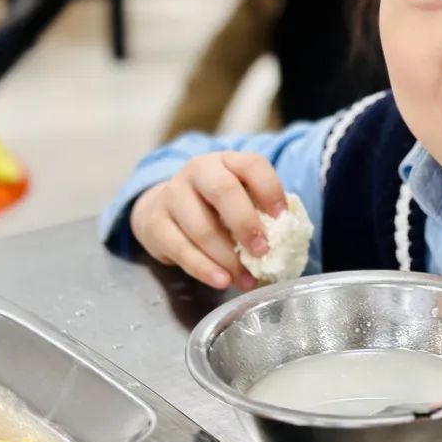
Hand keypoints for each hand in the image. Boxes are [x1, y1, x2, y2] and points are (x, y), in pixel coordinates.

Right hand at [130, 152, 286, 290]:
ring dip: (227, 258)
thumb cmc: (214, 206)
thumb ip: (259, 210)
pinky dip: (204, 269)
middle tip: (263, 251)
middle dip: (246, 223)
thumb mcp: (238, 198)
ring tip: (246, 279)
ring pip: (201, 226)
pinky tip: (222, 281)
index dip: (270, 188)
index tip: (282, 216)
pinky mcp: (155, 223)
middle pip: (223, 191)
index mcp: (227, 161)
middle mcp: (198, 171)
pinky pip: (181, 249)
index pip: (251, 164)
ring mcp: (172, 195)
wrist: (163, 208)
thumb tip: (286, 240)